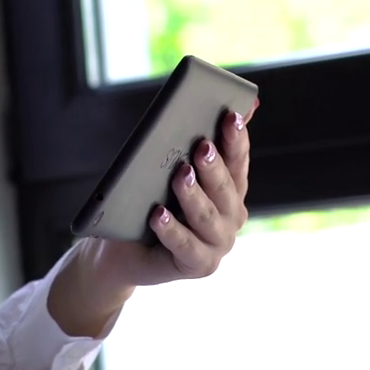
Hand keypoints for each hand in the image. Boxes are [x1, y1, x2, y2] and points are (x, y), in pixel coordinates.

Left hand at [48, 102, 256, 335]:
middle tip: (200, 146)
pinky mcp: (200, 266)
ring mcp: (219, 243)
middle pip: (225, 189)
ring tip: (179, 175)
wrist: (125, 250)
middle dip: (213, 167)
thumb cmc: (152, 201)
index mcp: (231, 189)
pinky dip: (171, 230)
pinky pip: (185, 246)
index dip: (235, 139)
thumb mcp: (171, 169)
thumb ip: (201, 141)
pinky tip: (157, 214)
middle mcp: (232, 216)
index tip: (229, 115)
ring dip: (192, 195)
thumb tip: (245, 104)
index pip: (238, 160)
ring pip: (207, 217)